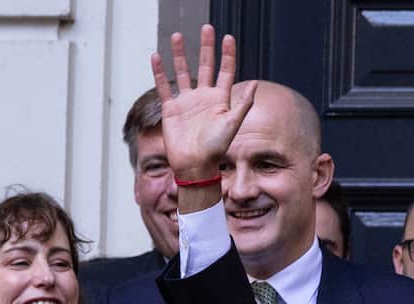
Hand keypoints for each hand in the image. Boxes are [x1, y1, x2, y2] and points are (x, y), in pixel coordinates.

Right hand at [151, 25, 257, 184]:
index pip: (225, 71)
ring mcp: (187, 102)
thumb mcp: (233, 123)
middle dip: (206, 47)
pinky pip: (164, 86)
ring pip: (183, 72)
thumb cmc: (216, 148)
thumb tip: (257, 83)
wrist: (195, 165)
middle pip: (205, 66)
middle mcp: (204, 97)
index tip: (228, 37)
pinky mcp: (171, 108)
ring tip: (177, 36)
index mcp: (221, 99)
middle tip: (207, 28)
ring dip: (180, 54)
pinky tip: (156, 57)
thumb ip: (243, 103)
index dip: (227, 55)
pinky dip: (159, 72)